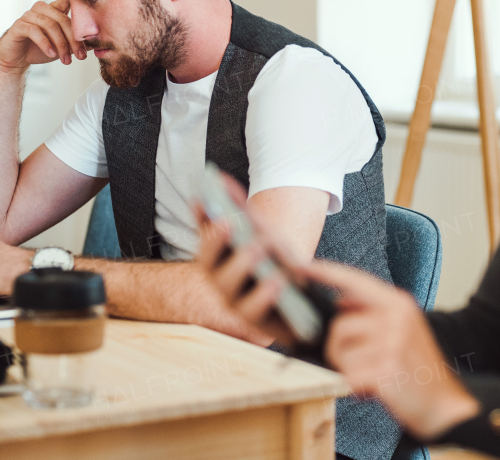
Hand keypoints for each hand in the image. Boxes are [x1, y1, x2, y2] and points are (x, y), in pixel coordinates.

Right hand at [0, 0, 86, 72]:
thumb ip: (76, 41)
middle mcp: (41, 8)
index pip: (70, 6)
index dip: (81, 17)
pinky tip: (51, 55)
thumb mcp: (62, 46)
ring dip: (61, 44)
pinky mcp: (18, 25)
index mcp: (53, 9)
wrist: (17, 59)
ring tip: (66, 60)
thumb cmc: (40, 49)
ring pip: (50, 25)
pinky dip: (45, 43)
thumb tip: (96, 44)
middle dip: (74, 40)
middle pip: (63, 19)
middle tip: (81, 56)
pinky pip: (34, 31)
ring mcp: (29, 15)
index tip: (93, 33)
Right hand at [193, 173, 309, 347]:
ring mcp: (234, 301)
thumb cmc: (274, 261)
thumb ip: (240, 209)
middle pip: (208, 262)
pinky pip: (253, 311)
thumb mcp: (261, 232)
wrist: (299, 297)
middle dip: (216, 240)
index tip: (203, 198)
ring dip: (241, 265)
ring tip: (258, 247)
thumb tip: (220, 179)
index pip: (204, 234)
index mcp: (217, 257)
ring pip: (228, 286)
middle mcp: (219, 279)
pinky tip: (278, 280)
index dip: (201, 217)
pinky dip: (264, 295)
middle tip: (230, 221)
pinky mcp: (253, 321)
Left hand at [309, 261, 479, 441]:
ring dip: (349, 371)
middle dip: (342, 351)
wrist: (445, 405)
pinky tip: (376, 389)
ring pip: (339, 354)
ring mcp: (392, 342)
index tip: (302, 267)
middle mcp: (396, 317)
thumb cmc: (418, 369)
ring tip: (373, 376)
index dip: (326, 273)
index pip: (355, 280)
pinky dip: (356, 388)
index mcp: (399, 303)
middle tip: (367, 364)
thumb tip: (340, 301)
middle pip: (339, 326)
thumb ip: (374, 312)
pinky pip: (348, 376)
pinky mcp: (386, 369)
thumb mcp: (403, 329)